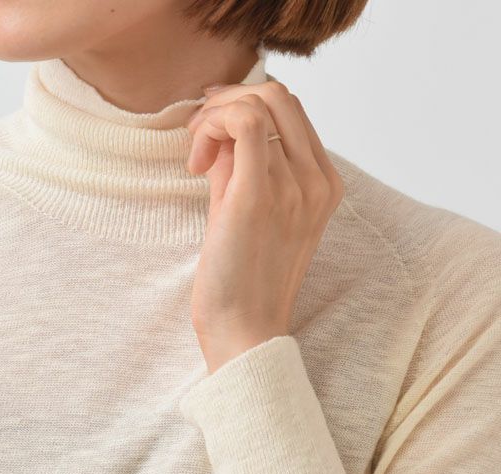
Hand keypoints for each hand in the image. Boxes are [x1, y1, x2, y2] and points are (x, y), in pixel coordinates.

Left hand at [186, 80, 343, 374]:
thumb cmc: (244, 279)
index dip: (245, 106)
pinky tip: (195, 161)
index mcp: (324, 185)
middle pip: (280, 96)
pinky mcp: (259, 196)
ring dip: (214, 116)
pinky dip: (213, 124)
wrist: (244, 331)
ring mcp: (294, 188)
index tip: (212, 134)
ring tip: (195, 156)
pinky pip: (244, 122)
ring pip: (258, 102)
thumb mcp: (251, 213)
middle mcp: (317, 181)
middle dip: (227, 101)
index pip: (292, 112)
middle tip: (198, 135)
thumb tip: (221, 129)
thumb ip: (244, 167)